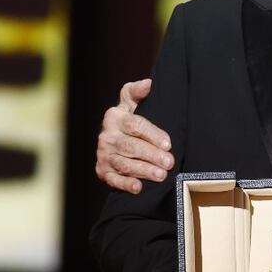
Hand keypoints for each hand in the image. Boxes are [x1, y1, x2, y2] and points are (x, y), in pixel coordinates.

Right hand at [95, 79, 174, 193]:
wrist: (114, 138)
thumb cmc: (129, 118)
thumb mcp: (131, 102)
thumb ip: (137, 92)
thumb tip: (149, 83)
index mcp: (114, 117)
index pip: (135, 125)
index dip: (152, 134)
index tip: (168, 143)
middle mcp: (107, 136)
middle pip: (131, 147)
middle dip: (151, 155)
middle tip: (169, 162)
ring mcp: (104, 155)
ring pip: (124, 164)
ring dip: (143, 170)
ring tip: (161, 175)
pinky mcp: (103, 171)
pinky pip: (113, 180)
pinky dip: (125, 184)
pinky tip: (138, 187)